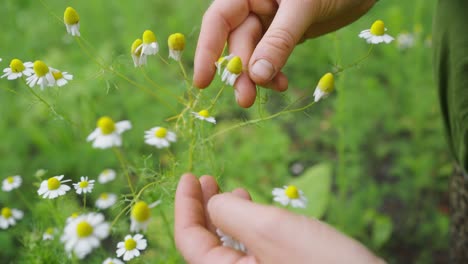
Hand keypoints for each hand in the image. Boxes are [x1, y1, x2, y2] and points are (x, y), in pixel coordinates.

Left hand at [174, 173, 384, 263]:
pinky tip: (256, 212)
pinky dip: (248, 227)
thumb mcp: (270, 230)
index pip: (189, 240)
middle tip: (206, 179)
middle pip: (206, 243)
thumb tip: (214, 201)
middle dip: (204, 208)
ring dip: (226, 215)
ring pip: (228, 246)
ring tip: (233, 189)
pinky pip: (249, 252)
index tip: (189, 175)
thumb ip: (232, 213)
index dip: (185, 205)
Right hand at [193, 0, 375, 107]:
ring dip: (259, 77)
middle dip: (242, 72)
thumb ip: (279, 40)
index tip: (204, 82)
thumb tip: (255, 75)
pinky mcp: (283, 34)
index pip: (219, 20)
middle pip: (237, 42)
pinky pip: (271, 58)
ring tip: (274, 91)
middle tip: (245, 100)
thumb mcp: (304, 9)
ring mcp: (268, 20)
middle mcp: (254, 4)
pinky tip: (282, 83)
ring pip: (254, 54)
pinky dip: (274, 73)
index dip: (208, 50)